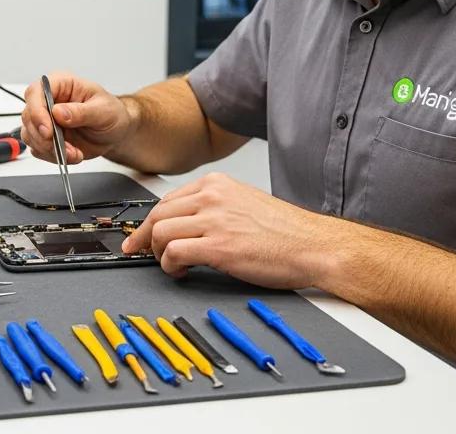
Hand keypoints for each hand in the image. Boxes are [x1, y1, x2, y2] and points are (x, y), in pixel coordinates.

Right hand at [20, 72, 136, 162]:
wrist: (116, 133)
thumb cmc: (111, 113)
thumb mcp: (104, 110)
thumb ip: (81, 111)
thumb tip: (58, 112)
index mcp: (61, 84)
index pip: (36, 91)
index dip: (36, 110)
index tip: (48, 129)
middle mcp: (49, 101)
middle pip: (28, 116)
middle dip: (43, 136)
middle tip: (62, 147)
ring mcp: (46, 120)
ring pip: (30, 134)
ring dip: (49, 149)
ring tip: (74, 153)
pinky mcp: (46, 138)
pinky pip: (39, 149)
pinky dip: (53, 156)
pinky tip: (72, 154)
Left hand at [122, 172, 338, 289]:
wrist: (315, 246)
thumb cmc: (286, 231)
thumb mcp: (244, 203)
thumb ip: (215, 207)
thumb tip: (186, 223)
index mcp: (217, 184)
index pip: (168, 199)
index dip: (150, 221)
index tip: (141, 234)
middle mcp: (213, 197)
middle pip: (158, 214)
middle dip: (144, 237)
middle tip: (140, 252)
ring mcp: (215, 220)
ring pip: (161, 232)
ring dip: (159, 253)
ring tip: (172, 265)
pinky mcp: (219, 247)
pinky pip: (174, 253)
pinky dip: (170, 265)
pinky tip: (182, 272)